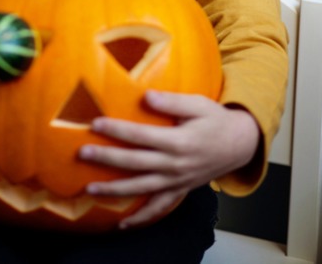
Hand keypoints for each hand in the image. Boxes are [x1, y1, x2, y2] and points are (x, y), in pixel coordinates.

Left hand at [79, 91, 259, 228]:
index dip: (117, 130)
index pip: (141, 136)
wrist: (239, 144)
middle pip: (135, 163)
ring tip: (89, 189)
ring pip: (141, 188)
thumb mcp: (198, 104)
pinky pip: (159, 208)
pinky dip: (141, 218)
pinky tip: (122, 224)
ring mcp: (177, 181)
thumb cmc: (215, 119)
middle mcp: (175, 165)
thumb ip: (171, 101)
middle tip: (82, 154)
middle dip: (106, 158)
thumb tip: (146, 96)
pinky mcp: (180, 191)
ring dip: (114, 190)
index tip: (95, 124)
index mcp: (178, 141)